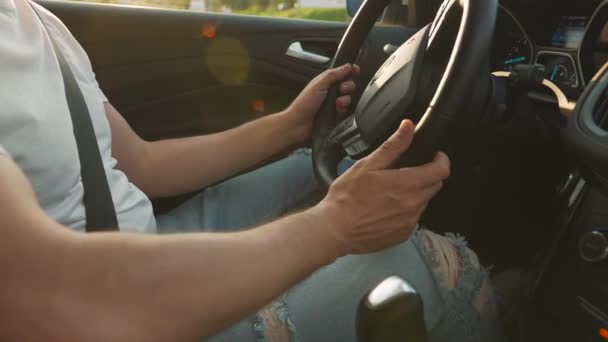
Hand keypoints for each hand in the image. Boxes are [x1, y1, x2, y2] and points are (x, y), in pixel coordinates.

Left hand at [285, 64, 360, 142]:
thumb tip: (347, 66)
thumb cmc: (304, 104)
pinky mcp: (335, 114)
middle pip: (347, 84)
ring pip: (348, 97)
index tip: (356, 70)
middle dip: (347, 87)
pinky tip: (338, 110)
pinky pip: (346, 109)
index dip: (350, 70)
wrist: (299, 124)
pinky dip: (343, 109)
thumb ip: (333, 74)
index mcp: (324, 81)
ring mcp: (332, 103)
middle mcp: (329, 91)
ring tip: (337, 104)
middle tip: (342, 90)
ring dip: (345, 100)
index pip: (341, 73)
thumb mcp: (319, 85)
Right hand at [316, 120, 450, 255]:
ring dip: (415, 194)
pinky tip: (385, 209)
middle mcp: (413, 205)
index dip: (441, 160)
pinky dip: (405, 211)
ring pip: (423, 202)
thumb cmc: (346, 197)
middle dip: (427, 175)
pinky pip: (412, 219)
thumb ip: (393, 146)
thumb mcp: (367, 165)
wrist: (334, 230)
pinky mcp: (402, 235)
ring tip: (391, 192)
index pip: (441, 170)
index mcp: (407, 184)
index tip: (434, 156)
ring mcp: (409, 222)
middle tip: (407, 171)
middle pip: (435, 186)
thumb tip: (408, 127)